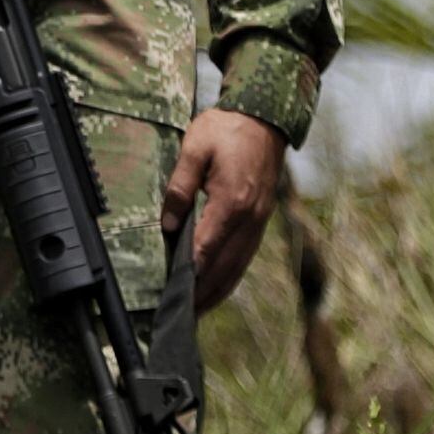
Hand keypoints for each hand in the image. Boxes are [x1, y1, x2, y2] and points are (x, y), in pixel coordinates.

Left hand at [162, 108, 287, 313]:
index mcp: (233, 201)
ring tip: (197, 310)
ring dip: (218, 289)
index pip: (207, 248)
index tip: (173, 295)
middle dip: (203, 293)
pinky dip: (231, 274)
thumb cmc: (226, 129)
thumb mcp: (194, 149)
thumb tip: (168, 224)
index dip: (190, 275)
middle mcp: (251, 217)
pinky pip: (246, 254)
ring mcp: (260, 220)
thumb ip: (179, 188)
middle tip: (182, 316)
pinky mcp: (261, 218)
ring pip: (239, 265)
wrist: (265, 117)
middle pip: (225, 266)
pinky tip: (218, 285)